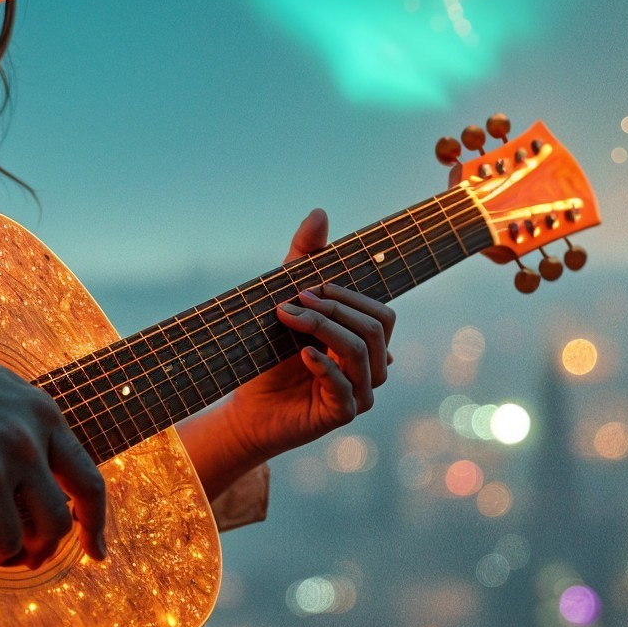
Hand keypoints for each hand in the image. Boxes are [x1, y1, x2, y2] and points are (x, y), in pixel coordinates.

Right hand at [0, 292, 107, 602]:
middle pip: (57, 523)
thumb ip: (26, 427)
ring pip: (12, 542)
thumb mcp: (0, 391)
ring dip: (1, 558)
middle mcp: (25, 444)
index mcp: (43, 417)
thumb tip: (44, 469)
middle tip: (28, 560)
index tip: (95, 553)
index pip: (89, 483)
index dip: (96, 525)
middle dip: (45, 549)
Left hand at [221, 208, 396, 461]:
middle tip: (293, 302)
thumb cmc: (269, 356)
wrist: (247, 406)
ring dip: (322, 329)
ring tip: (287, 320)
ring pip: (361, 351)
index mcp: (366, 342)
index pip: (381, 312)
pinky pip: (345, 385)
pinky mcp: (342, 414)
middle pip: (375, 328)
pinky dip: (323, 364)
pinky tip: (302, 354)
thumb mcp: (284, 300)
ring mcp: (362, 393)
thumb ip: (303, 259)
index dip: (348, 295)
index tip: (307, 286)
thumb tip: (320, 212)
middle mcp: (373, 367)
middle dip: (334, 309)